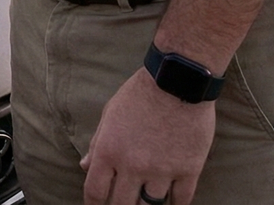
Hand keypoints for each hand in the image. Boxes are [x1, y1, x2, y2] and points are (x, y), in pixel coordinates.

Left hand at [80, 68, 215, 204]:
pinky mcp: (188, 169)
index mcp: (108, 151)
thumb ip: (96, 144)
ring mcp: (162, 170)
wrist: (176, 81)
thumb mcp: (109, 115)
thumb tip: (85, 167)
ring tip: (144, 202)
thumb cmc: (139, 94)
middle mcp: (132, 165)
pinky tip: (171, 204)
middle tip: (121, 204)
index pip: (95, 192)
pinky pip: (181, 200)